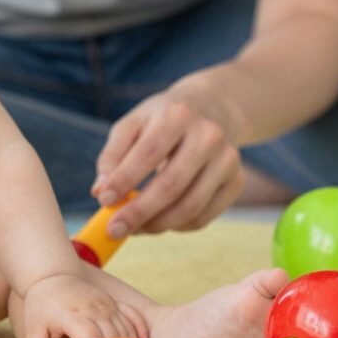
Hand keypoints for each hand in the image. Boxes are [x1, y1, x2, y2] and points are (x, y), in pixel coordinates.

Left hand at [19, 272, 145, 337]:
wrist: (53, 274)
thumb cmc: (42, 303)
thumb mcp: (33, 329)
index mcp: (75, 315)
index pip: (92, 337)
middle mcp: (95, 309)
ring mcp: (107, 305)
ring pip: (126, 330)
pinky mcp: (114, 304)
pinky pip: (133, 318)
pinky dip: (139, 332)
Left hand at [92, 90, 244, 235]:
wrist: (213, 108)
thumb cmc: (162, 120)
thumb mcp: (134, 124)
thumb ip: (113, 155)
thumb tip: (101, 191)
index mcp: (178, 114)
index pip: (149, 152)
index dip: (124, 180)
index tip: (103, 201)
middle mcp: (208, 135)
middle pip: (171, 184)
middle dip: (139, 212)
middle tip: (114, 229)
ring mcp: (228, 159)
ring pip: (190, 207)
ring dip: (156, 225)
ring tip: (134, 229)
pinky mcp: (236, 181)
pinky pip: (203, 217)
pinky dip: (177, 226)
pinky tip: (159, 222)